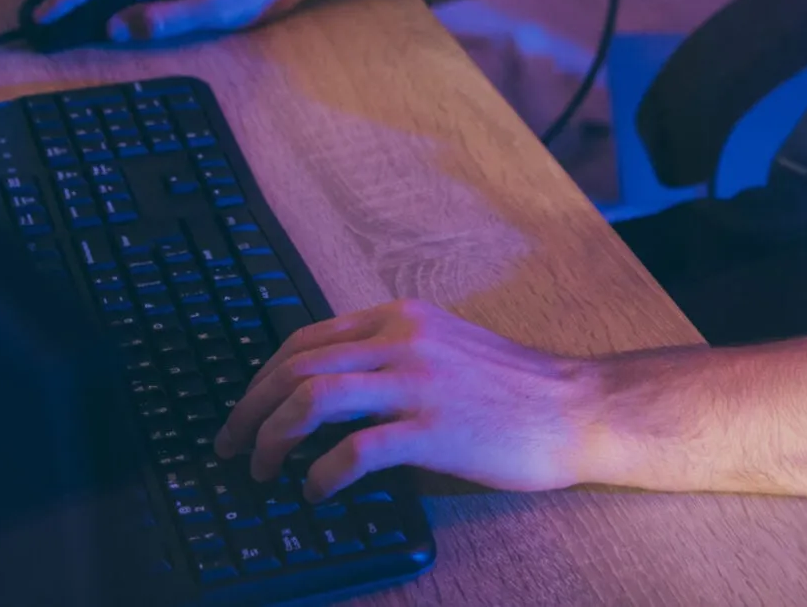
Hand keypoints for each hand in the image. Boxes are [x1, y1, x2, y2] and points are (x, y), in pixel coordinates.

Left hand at [216, 299, 598, 498]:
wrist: (575, 407)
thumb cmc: (513, 387)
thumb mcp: (444, 345)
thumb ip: (391, 353)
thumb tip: (326, 388)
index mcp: (400, 316)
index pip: (306, 338)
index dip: (263, 378)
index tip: (245, 411)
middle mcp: (401, 338)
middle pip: (296, 365)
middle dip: (250, 410)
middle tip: (231, 447)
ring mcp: (417, 381)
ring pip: (313, 397)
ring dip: (273, 438)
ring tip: (263, 470)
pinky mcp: (433, 428)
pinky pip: (354, 449)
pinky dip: (321, 473)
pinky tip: (316, 491)